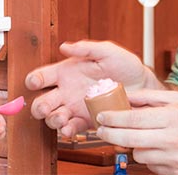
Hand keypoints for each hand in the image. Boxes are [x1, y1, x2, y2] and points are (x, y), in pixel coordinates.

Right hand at [25, 41, 159, 137]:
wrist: (142, 87)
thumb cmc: (125, 66)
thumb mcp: (107, 51)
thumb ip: (86, 48)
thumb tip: (65, 47)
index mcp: (67, 72)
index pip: (42, 76)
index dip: (35, 80)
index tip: (35, 82)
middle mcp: (66, 91)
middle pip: (42, 101)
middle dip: (39, 106)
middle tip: (44, 107)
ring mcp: (74, 107)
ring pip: (53, 117)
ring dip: (53, 120)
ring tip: (61, 119)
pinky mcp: (85, 120)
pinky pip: (71, 128)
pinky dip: (67, 131)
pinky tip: (70, 129)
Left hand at [95, 89, 177, 174]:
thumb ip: (150, 96)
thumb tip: (125, 95)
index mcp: (173, 117)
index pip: (134, 118)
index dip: (113, 118)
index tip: (101, 116)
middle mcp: (174, 139)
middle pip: (130, 139)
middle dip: (110, 134)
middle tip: (101, 130)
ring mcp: (175, 159)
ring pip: (138, 155)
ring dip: (134, 147)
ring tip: (143, 138)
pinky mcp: (176, 173)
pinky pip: (151, 166)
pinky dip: (150, 158)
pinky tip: (158, 149)